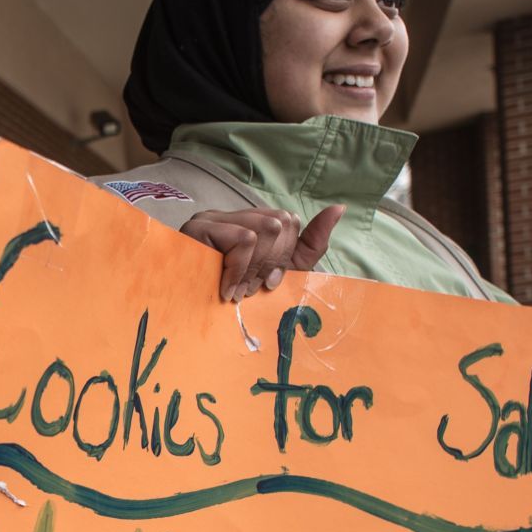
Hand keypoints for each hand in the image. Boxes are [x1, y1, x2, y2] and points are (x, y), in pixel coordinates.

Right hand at [180, 206, 345, 301]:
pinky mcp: (199, 227)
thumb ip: (310, 244)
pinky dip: (240, 269)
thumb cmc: (235, 301)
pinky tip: (224, 288)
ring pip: (265, 229)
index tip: (266, 283)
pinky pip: (244, 239)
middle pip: (281, 222)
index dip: (284, 255)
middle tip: (250, 289)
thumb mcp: (282, 274)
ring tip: (236, 291)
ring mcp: (212, 217)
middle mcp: (231, 215)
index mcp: (250, 223)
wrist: (191, 324)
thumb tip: (340, 207)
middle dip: (272, 263)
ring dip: (255, 270)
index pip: (290, 220)